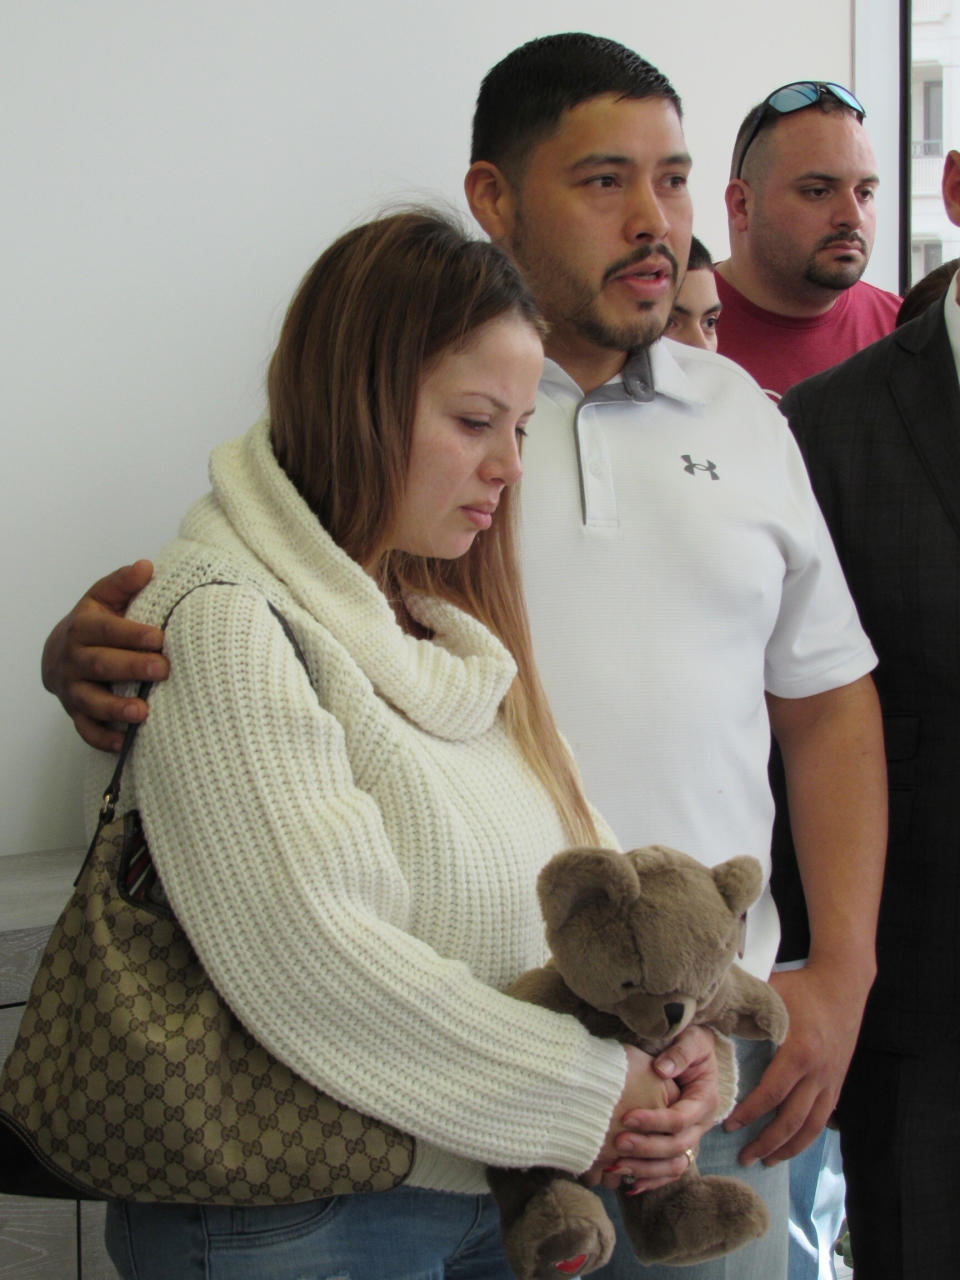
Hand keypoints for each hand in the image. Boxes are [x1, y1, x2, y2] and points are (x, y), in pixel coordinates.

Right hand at [41, 560, 166, 750]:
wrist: (61, 652)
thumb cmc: (95, 623)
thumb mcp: (104, 597)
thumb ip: (124, 583)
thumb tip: (147, 567)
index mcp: (82, 627)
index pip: (105, 631)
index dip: (130, 634)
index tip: (158, 637)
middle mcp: (73, 659)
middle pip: (99, 665)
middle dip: (131, 668)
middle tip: (163, 669)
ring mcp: (72, 689)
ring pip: (89, 701)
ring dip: (115, 709)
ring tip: (142, 712)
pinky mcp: (76, 713)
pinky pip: (85, 730)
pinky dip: (103, 738)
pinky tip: (124, 743)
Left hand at [586, 1026, 718, 1192]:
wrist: (696, 1053)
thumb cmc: (692, 1044)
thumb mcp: (692, 1041)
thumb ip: (680, 1053)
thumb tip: (661, 1069)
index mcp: (705, 1100)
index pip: (679, 1119)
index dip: (653, 1121)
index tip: (626, 1117)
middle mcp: (701, 1124)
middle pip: (677, 1146)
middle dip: (646, 1148)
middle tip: (618, 1143)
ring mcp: (692, 1137)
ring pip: (674, 1165)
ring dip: (646, 1170)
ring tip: (617, 1166)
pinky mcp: (681, 1145)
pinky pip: (669, 1171)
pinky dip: (651, 1181)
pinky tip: (629, 1186)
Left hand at [723, 961, 865, 1165]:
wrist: (843, 983)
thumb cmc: (800, 986)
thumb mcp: (769, 993)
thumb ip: (741, 1008)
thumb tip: (703, 1011)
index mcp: (798, 1052)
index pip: (771, 1094)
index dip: (750, 1114)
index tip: (728, 1125)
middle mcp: (817, 1072)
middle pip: (791, 1120)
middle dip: (766, 1142)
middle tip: (744, 1157)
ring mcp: (830, 1080)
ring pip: (810, 1127)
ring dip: (787, 1148)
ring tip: (767, 1161)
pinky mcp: (838, 1082)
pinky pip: (823, 1119)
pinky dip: (807, 1138)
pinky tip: (791, 1146)